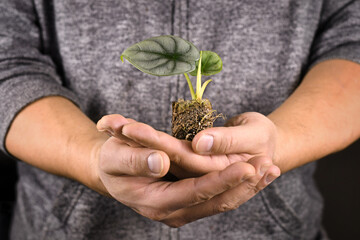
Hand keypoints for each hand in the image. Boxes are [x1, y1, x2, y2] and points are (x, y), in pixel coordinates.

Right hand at [94, 114, 279, 226]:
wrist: (112, 171)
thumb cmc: (112, 161)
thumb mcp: (115, 156)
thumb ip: (135, 159)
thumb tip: (161, 162)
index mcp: (155, 202)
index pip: (195, 193)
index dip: (222, 181)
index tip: (247, 167)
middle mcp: (172, 212)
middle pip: (216, 202)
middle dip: (245, 186)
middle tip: (269, 167)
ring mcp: (182, 209)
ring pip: (221, 202)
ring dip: (248, 187)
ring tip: (271, 170)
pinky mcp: (188, 201)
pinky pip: (217, 197)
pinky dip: (238, 186)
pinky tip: (256, 174)